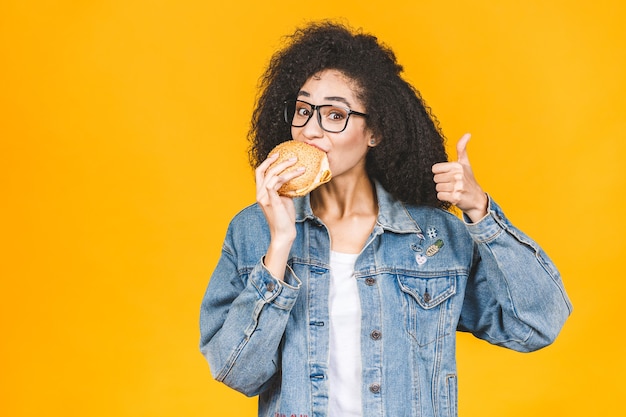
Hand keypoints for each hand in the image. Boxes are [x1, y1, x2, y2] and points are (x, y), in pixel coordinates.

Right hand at [255, 152, 304, 278]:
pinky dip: (286, 177)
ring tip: (300, 166)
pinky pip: (276, 185)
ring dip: (287, 169)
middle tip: (292, 157)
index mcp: (261, 193)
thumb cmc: (285, 217)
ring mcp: (264, 198)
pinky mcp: (271, 202)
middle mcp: (260, 194)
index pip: (259, 172)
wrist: (284, 233)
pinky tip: (297, 175)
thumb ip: (285, 188)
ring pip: (272, 176)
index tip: (277, 154)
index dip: (267, 162)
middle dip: (276, 161)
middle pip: (264, 171)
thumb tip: (294, 177)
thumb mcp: (285, 199)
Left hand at [432, 133, 487, 222]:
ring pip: (437, 187)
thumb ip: (462, 148)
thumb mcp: (465, 163)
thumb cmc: (469, 180)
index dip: (440, 173)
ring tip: (453, 190)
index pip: (435, 169)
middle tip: (452, 184)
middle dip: (442, 182)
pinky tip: (452, 196)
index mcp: (457, 166)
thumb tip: (468, 134)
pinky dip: (444, 197)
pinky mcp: (455, 197)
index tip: (449, 175)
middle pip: (435, 178)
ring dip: (443, 190)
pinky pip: (440, 196)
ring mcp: (456, 186)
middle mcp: (457, 175)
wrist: (477, 199)